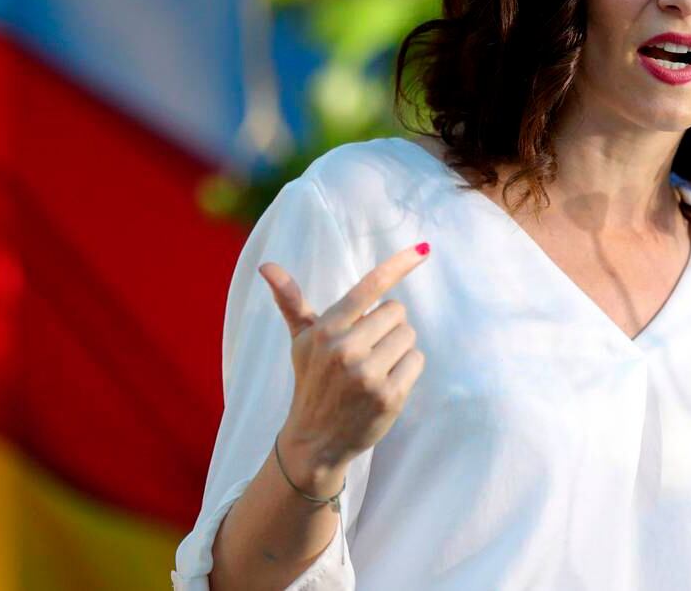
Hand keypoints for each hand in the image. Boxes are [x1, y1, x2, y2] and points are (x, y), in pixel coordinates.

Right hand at [259, 242, 431, 489]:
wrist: (314, 442)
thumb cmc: (311, 383)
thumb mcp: (300, 342)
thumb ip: (291, 302)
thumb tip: (267, 265)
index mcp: (326, 330)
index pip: (368, 288)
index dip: (398, 265)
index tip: (424, 248)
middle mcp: (345, 350)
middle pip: (397, 312)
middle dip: (388, 327)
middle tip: (368, 349)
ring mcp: (367, 375)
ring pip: (409, 336)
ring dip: (398, 349)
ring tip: (374, 368)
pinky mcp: (388, 396)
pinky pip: (416, 361)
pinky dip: (407, 369)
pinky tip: (385, 384)